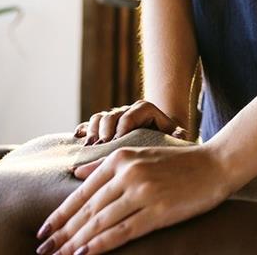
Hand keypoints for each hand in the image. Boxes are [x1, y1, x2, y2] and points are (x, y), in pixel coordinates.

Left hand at [35, 144, 230, 254]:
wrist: (216, 164)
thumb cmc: (179, 161)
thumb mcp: (142, 153)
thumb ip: (107, 163)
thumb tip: (76, 173)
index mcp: (123, 158)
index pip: (83, 191)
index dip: (60, 214)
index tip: (44, 231)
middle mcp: (130, 172)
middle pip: (88, 209)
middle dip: (63, 233)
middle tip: (43, 251)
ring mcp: (144, 191)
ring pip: (101, 222)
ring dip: (76, 243)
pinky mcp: (158, 210)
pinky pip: (122, 232)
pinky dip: (100, 245)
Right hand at [73, 100, 189, 145]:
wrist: (160, 134)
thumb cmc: (168, 136)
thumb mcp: (175, 134)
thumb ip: (178, 134)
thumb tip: (179, 134)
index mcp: (144, 109)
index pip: (130, 116)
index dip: (122, 129)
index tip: (117, 144)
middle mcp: (127, 110)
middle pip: (112, 116)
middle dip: (105, 131)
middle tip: (101, 146)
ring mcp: (114, 118)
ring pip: (99, 118)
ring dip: (92, 132)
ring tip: (89, 147)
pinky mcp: (103, 127)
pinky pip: (89, 123)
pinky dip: (83, 129)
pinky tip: (77, 138)